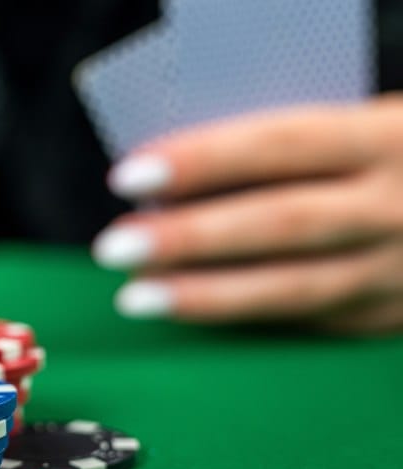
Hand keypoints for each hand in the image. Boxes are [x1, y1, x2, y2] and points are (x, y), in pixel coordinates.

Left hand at [92, 95, 402, 333]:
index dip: (203, 160)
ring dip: (204, 296)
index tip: (128, 177)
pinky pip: (305, 320)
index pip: (281, 143)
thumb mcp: (358, 128)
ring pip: (293, 289)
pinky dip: (240, 318)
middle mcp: (398, 205)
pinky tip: (187, 313)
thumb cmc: (387, 156)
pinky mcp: (388, 317)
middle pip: (281, 223)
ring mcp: (398, 269)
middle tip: (114, 247)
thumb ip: (285, 147)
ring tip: (134, 297)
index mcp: (388, 136)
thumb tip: (177, 180)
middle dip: (190, 237)